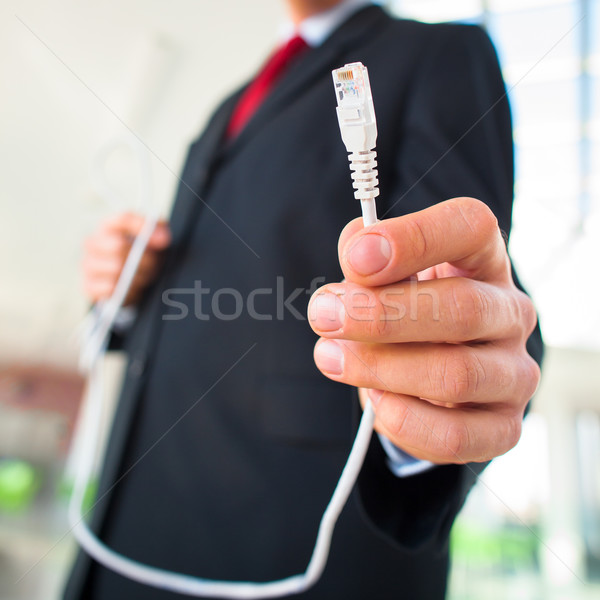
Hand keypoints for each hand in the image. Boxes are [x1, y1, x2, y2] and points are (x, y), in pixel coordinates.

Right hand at [82, 212, 170, 305]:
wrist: (128, 282)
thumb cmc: (140, 255)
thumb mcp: (151, 239)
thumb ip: (158, 229)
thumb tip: (162, 237)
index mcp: (108, 226)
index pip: (123, 219)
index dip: (143, 228)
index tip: (164, 240)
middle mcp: (93, 242)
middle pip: (118, 246)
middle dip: (143, 258)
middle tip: (155, 264)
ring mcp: (88, 264)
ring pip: (116, 269)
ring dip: (138, 276)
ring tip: (146, 276)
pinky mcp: (89, 285)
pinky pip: (111, 288)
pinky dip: (128, 290)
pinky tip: (134, 288)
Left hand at [308, 197, 539, 463]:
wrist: (431, 370)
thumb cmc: (405, 311)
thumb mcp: (383, 274)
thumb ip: (365, 257)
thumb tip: (356, 252)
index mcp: (482, 260)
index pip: (470, 227)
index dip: (413, 238)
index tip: (356, 259)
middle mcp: (510, 313)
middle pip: (461, 308)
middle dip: (380, 314)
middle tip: (324, 315)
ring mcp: (514, 373)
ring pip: (455, 374)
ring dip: (379, 368)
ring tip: (330, 357)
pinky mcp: (503, 427)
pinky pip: (455, 436)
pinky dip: (403, 420)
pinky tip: (375, 399)